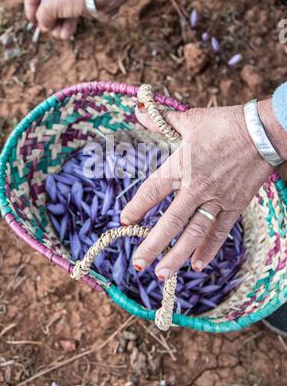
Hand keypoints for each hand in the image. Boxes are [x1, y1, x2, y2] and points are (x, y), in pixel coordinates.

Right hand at [23, 0, 90, 38]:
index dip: (29, 6)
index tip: (33, 21)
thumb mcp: (51, 6)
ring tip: (59, 35)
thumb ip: (42, 16)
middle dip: (47, 18)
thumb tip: (44, 25)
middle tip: (47, 29)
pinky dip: (68, 23)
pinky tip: (66, 35)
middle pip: (45, 0)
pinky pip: (70, 10)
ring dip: (57, 24)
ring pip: (58, 8)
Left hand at [121, 103, 273, 280]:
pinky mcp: (234, 206)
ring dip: (177, 255)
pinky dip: (208, 249)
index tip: (124, 220)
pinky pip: (220, 232)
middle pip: (170, 222)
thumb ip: (161, 120)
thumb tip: (138, 110)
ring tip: (162, 274)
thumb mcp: (190, 119)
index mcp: (181, 166)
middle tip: (138, 264)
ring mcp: (217, 199)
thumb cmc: (223, 124)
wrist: (261, 131)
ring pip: (194, 233)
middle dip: (152, 245)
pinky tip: (197, 264)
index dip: (136, 206)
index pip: (152, 190)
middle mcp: (196, 188)